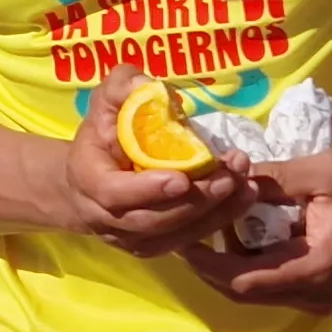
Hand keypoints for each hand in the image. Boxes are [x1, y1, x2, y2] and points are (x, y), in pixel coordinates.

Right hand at [55, 69, 253, 257]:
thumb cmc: (102, 133)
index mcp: (88, 179)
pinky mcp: (154, 245)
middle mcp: (106, 217)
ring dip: (214, 212)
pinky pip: (186, 240)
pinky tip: (242, 198)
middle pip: (152, 220)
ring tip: (245, 185)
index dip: (147, 189)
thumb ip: (124, 87)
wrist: (86, 180)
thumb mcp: (107, 100)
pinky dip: (217, 220)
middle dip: (195, 200)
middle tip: (230, 176)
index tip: (182, 178)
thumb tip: (148, 87)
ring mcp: (130, 238)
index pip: (114, 193)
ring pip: (173, 236)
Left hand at [183, 149, 331, 311]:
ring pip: (259, 295)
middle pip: (245, 294)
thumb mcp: (322, 171)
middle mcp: (316, 295)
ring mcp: (321, 301)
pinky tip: (240, 242)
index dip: (208, 264)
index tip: (183, 242)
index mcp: (315, 268)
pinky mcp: (323, 297)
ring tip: (207, 237)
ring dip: (230, 270)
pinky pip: (276, 291)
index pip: (245, 279)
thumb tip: (228, 179)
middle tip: (186, 238)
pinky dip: (253, 271)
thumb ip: (274, 179)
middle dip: (212, 269)